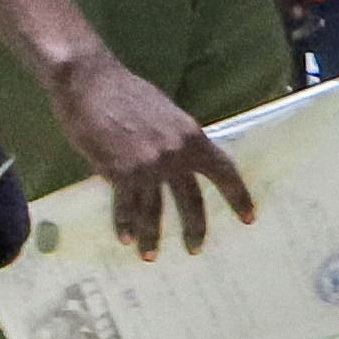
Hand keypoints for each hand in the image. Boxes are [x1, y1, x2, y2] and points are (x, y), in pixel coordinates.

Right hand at [41, 52, 255, 257]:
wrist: (90, 83)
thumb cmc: (126, 94)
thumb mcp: (166, 113)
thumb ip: (177, 140)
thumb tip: (184, 164)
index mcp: (191, 135)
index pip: (223, 170)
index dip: (238, 196)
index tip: (248, 217)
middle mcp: (174, 154)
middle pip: (190, 199)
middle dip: (194, 228)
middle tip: (196, 249)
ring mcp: (147, 165)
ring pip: (154, 210)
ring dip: (152, 236)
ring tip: (150, 255)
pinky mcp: (120, 172)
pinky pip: (126, 206)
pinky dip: (125, 224)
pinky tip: (126, 239)